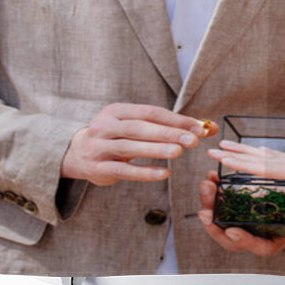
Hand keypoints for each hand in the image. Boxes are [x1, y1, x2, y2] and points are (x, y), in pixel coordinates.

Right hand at [61, 103, 217, 185]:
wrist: (75, 154)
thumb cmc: (117, 137)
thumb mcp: (137, 126)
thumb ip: (169, 126)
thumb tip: (209, 127)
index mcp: (117, 111)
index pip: (151, 112)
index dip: (176, 120)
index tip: (200, 128)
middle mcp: (105, 126)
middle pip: (140, 127)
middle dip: (168, 133)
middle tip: (192, 140)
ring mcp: (99, 147)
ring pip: (130, 147)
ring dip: (155, 150)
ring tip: (178, 152)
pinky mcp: (97, 168)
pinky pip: (123, 170)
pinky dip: (144, 172)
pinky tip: (163, 174)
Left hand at [196, 171, 284, 255]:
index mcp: (274, 239)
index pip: (256, 245)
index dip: (243, 240)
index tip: (232, 230)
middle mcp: (257, 233)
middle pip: (230, 235)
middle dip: (214, 222)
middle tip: (205, 208)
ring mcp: (246, 219)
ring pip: (221, 217)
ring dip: (210, 202)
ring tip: (206, 184)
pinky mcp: (240, 204)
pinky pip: (223, 201)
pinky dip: (216, 190)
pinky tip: (212, 176)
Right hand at [207, 132, 284, 223]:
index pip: (274, 168)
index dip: (245, 164)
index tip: (221, 156)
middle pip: (271, 158)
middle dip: (241, 154)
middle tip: (212, 148)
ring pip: (281, 157)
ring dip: (254, 153)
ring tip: (233, 148)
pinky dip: (275, 158)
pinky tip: (273, 159)